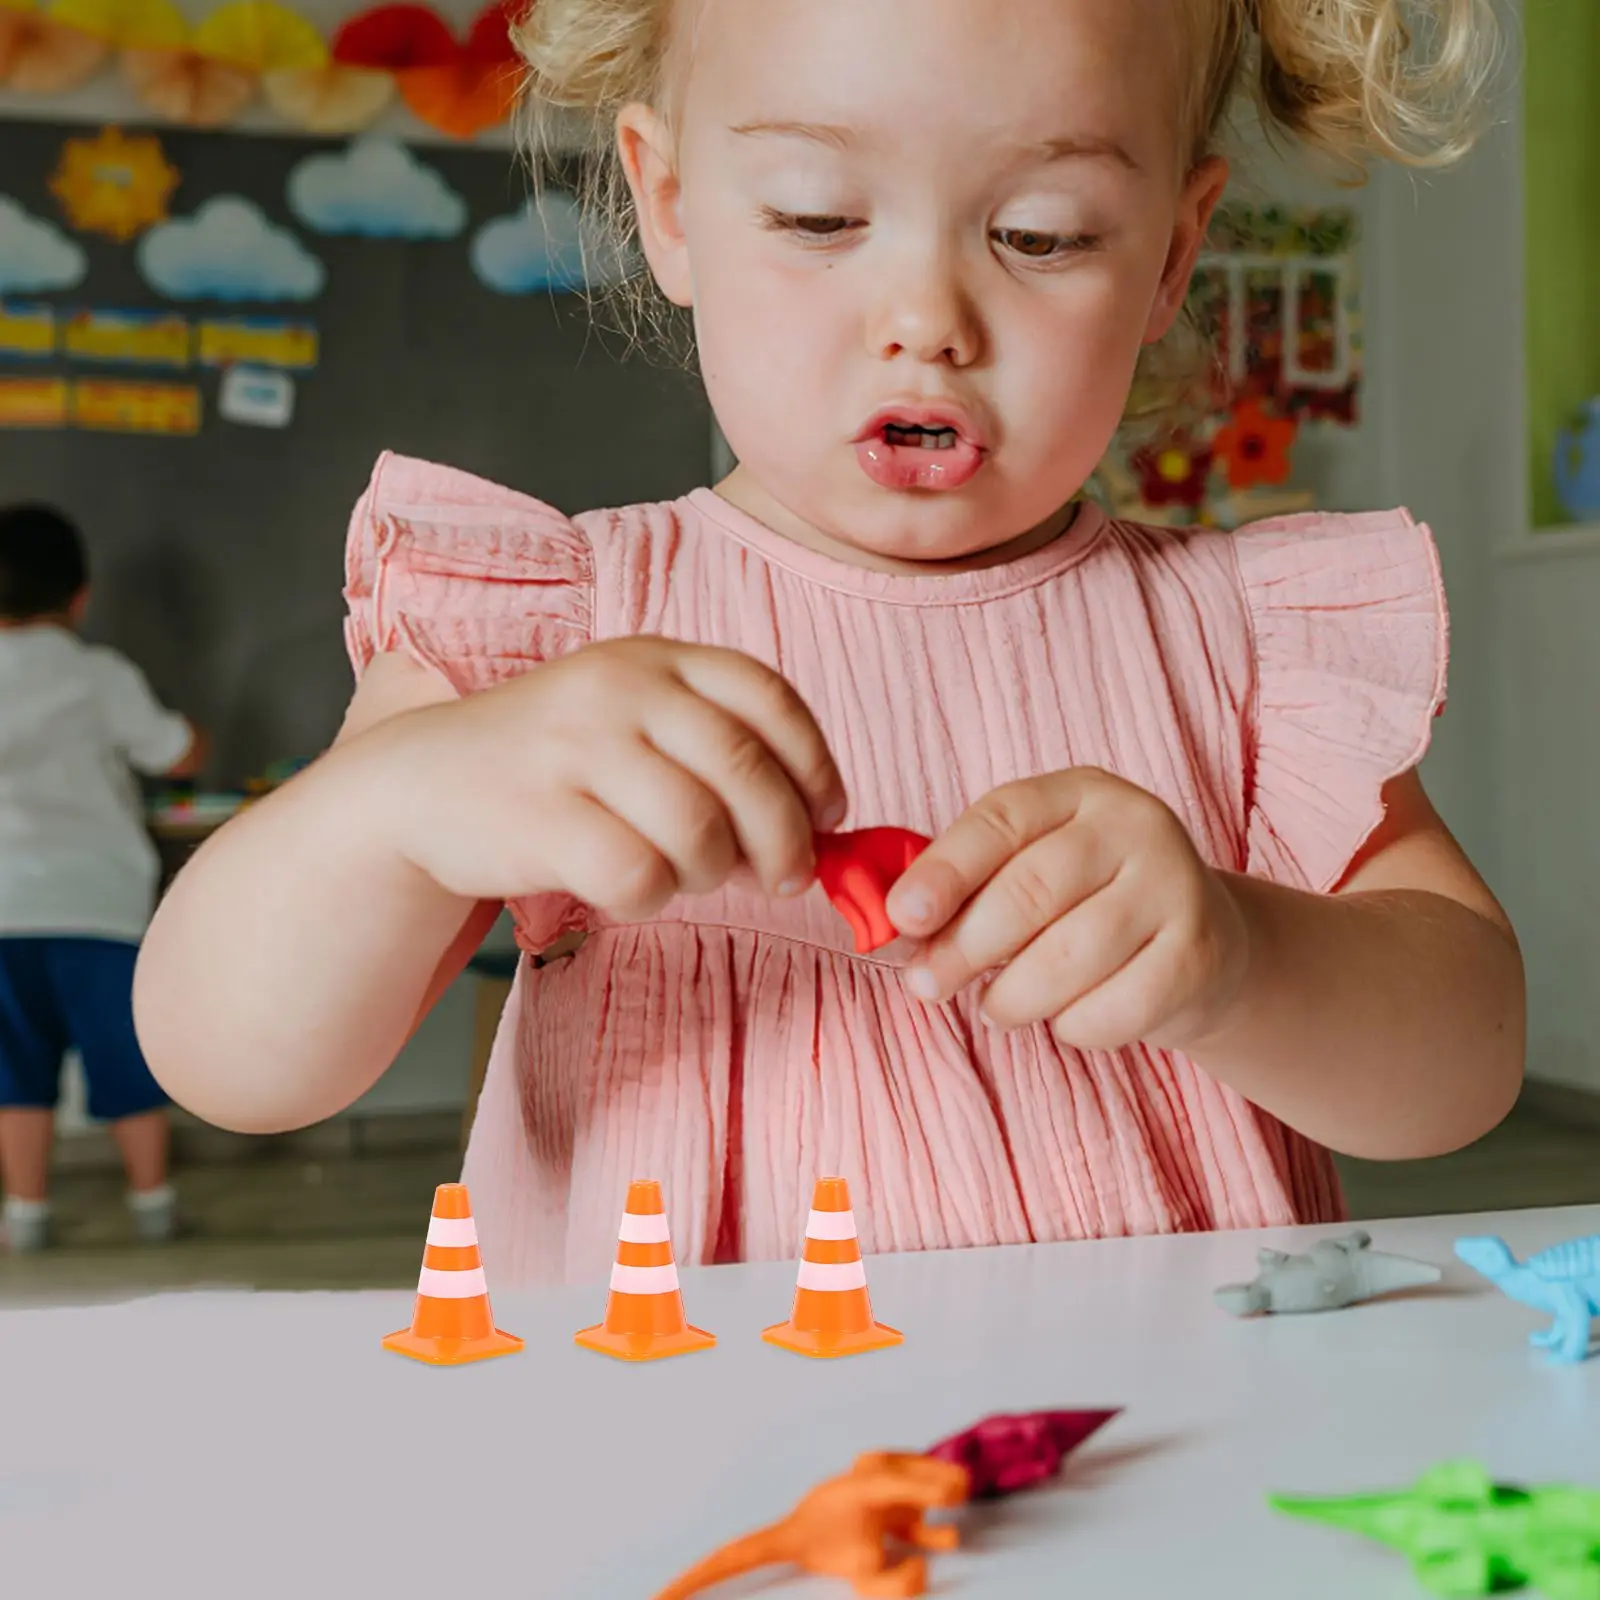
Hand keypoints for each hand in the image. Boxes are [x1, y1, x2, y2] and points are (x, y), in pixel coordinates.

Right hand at [366, 637, 846, 918]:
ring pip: (698, 831)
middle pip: (746, 770)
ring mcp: (574, 748)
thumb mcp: (634, 721)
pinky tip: (629, 886)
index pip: (769, 697)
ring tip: (685, 873)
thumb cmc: (556, 764)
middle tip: (784, 878)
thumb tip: (821, 827)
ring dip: (711, 872)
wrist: (420, 786)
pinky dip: (651, 897)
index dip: (814, 764)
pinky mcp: (538, 815)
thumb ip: (717, 750)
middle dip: (785, 839)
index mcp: (654, 657)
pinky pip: (638, 875)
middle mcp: (618, 689)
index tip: (827, 814)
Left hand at [884, 769, 1248, 1051]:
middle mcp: (1135, 825)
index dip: (945, 870)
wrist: (1202, 946)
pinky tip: (1067, 1018)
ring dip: (1015, 997)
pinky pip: (1115, 1008)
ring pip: (1069, 956)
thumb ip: (971, 887)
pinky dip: (1074, 1027)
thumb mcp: (1032, 870)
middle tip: (928, 984)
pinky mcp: (1199, 954)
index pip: (1002, 819)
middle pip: (1030, 890)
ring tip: (998, 1008)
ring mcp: (1175, 886)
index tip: (901, 918)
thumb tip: (900, 927)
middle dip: (964, 947)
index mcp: (1080, 792)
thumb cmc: (1087, 906)